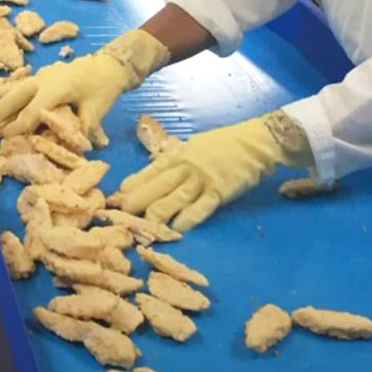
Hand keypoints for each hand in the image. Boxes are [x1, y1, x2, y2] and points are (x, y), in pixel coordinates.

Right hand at [0, 30, 169, 140]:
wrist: (107, 65)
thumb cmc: (102, 88)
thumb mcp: (96, 110)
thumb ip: (82, 127)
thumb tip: (70, 149)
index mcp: (57, 87)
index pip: (33, 110)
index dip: (20, 126)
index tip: (6, 139)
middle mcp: (43, 80)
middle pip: (16, 96)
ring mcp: (40, 76)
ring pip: (15, 92)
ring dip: (0, 107)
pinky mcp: (40, 78)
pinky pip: (20, 90)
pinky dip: (9, 101)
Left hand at [113, 112, 312, 230]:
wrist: (255, 142)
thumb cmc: (224, 144)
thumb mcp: (193, 146)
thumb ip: (174, 159)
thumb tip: (152, 170)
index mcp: (177, 155)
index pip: (149, 171)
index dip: (131, 185)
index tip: (115, 197)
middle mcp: (185, 167)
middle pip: (155, 186)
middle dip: (136, 203)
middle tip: (119, 217)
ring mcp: (202, 180)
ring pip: (173, 198)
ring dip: (156, 214)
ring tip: (141, 228)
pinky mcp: (219, 191)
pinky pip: (200, 208)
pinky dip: (187, 219)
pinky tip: (176, 229)